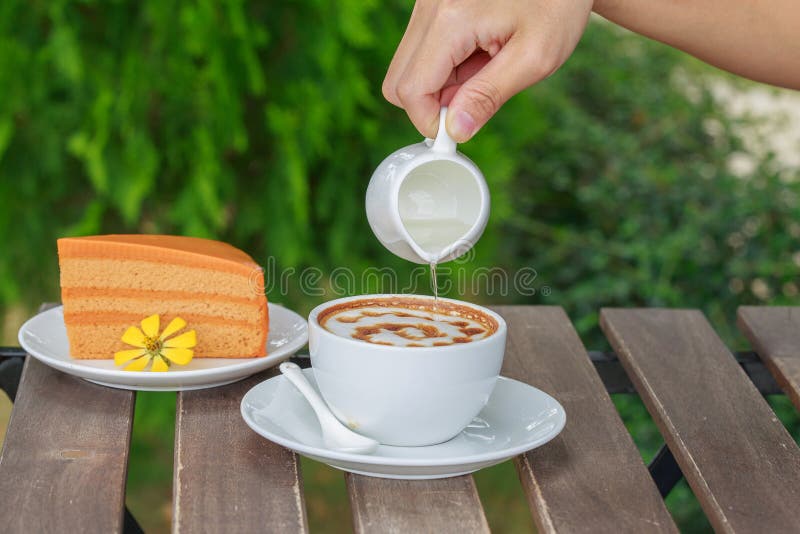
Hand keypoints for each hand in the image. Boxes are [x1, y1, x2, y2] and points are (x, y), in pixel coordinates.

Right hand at [383, 0, 593, 141]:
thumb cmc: (558, 5)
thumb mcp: (535, 58)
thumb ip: (489, 96)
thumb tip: (456, 131)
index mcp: (453, 19)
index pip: (411, 90)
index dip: (430, 121)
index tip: (459, 131)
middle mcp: (430, 6)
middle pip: (398, 81)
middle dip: (430, 104)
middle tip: (473, 99)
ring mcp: (427, 3)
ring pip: (406, 68)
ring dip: (439, 84)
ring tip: (482, 68)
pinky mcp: (432, 5)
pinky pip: (420, 51)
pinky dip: (443, 65)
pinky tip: (477, 54)